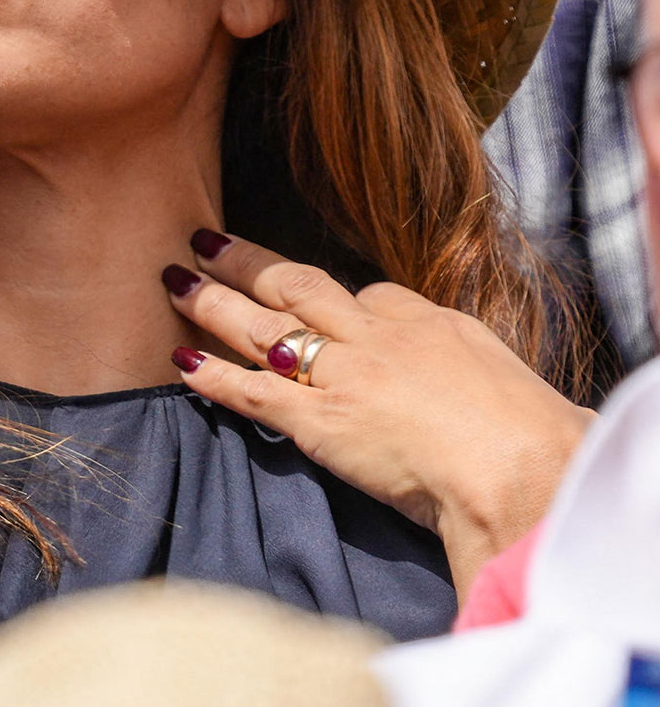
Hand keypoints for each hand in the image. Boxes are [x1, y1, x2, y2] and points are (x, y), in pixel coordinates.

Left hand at [162, 230, 593, 599]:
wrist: (520, 466)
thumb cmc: (530, 431)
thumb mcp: (504, 373)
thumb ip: (467, 363)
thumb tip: (466, 374)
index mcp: (422, 322)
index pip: (366, 294)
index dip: (330, 295)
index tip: (303, 295)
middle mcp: (372, 336)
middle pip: (296, 285)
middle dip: (246, 262)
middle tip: (205, 240)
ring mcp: (340, 373)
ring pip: (262, 325)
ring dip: (214, 301)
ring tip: (175, 279)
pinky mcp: (318, 420)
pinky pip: (252, 392)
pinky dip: (214, 376)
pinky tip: (182, 362)